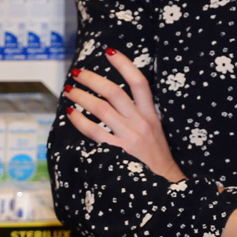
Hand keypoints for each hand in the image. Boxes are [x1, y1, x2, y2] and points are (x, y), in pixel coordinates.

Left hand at [64, 48, 185, 182]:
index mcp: (151, 114)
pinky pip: (95, 132)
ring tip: (69, 90)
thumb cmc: (157, 156)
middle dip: (92, 79)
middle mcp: (141, 123)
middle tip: (77, 72)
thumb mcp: (156, 129)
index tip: (109, 51)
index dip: (124, 64)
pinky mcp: (118, 153)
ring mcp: (130, 137)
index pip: (139, 82)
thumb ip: (140, 112)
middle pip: (114, 92)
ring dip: (82, 97)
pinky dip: (80, 121)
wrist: (167, 185)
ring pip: (101, 109)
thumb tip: (115, 95)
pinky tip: (71, 114)